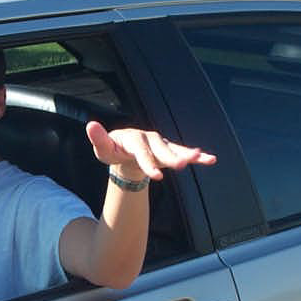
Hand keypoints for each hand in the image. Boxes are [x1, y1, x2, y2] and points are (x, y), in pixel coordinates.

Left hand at [85, 121, 215, 180]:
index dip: (148, 162)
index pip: (141, 150)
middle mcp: (149, 138)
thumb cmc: (112, 150)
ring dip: (187, 153)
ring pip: (174, 149)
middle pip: (161, 149)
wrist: (124, 152)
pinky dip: (195, 156)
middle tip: (180, 166)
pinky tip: (209, 160)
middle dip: (170, 157)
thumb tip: (90, 125)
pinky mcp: (168, 150)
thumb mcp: (103, 148)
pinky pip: (182, 152)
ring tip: (200, 157)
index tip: (156, 176)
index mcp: (133, 138)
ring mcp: (160, 144)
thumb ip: (99, 139)